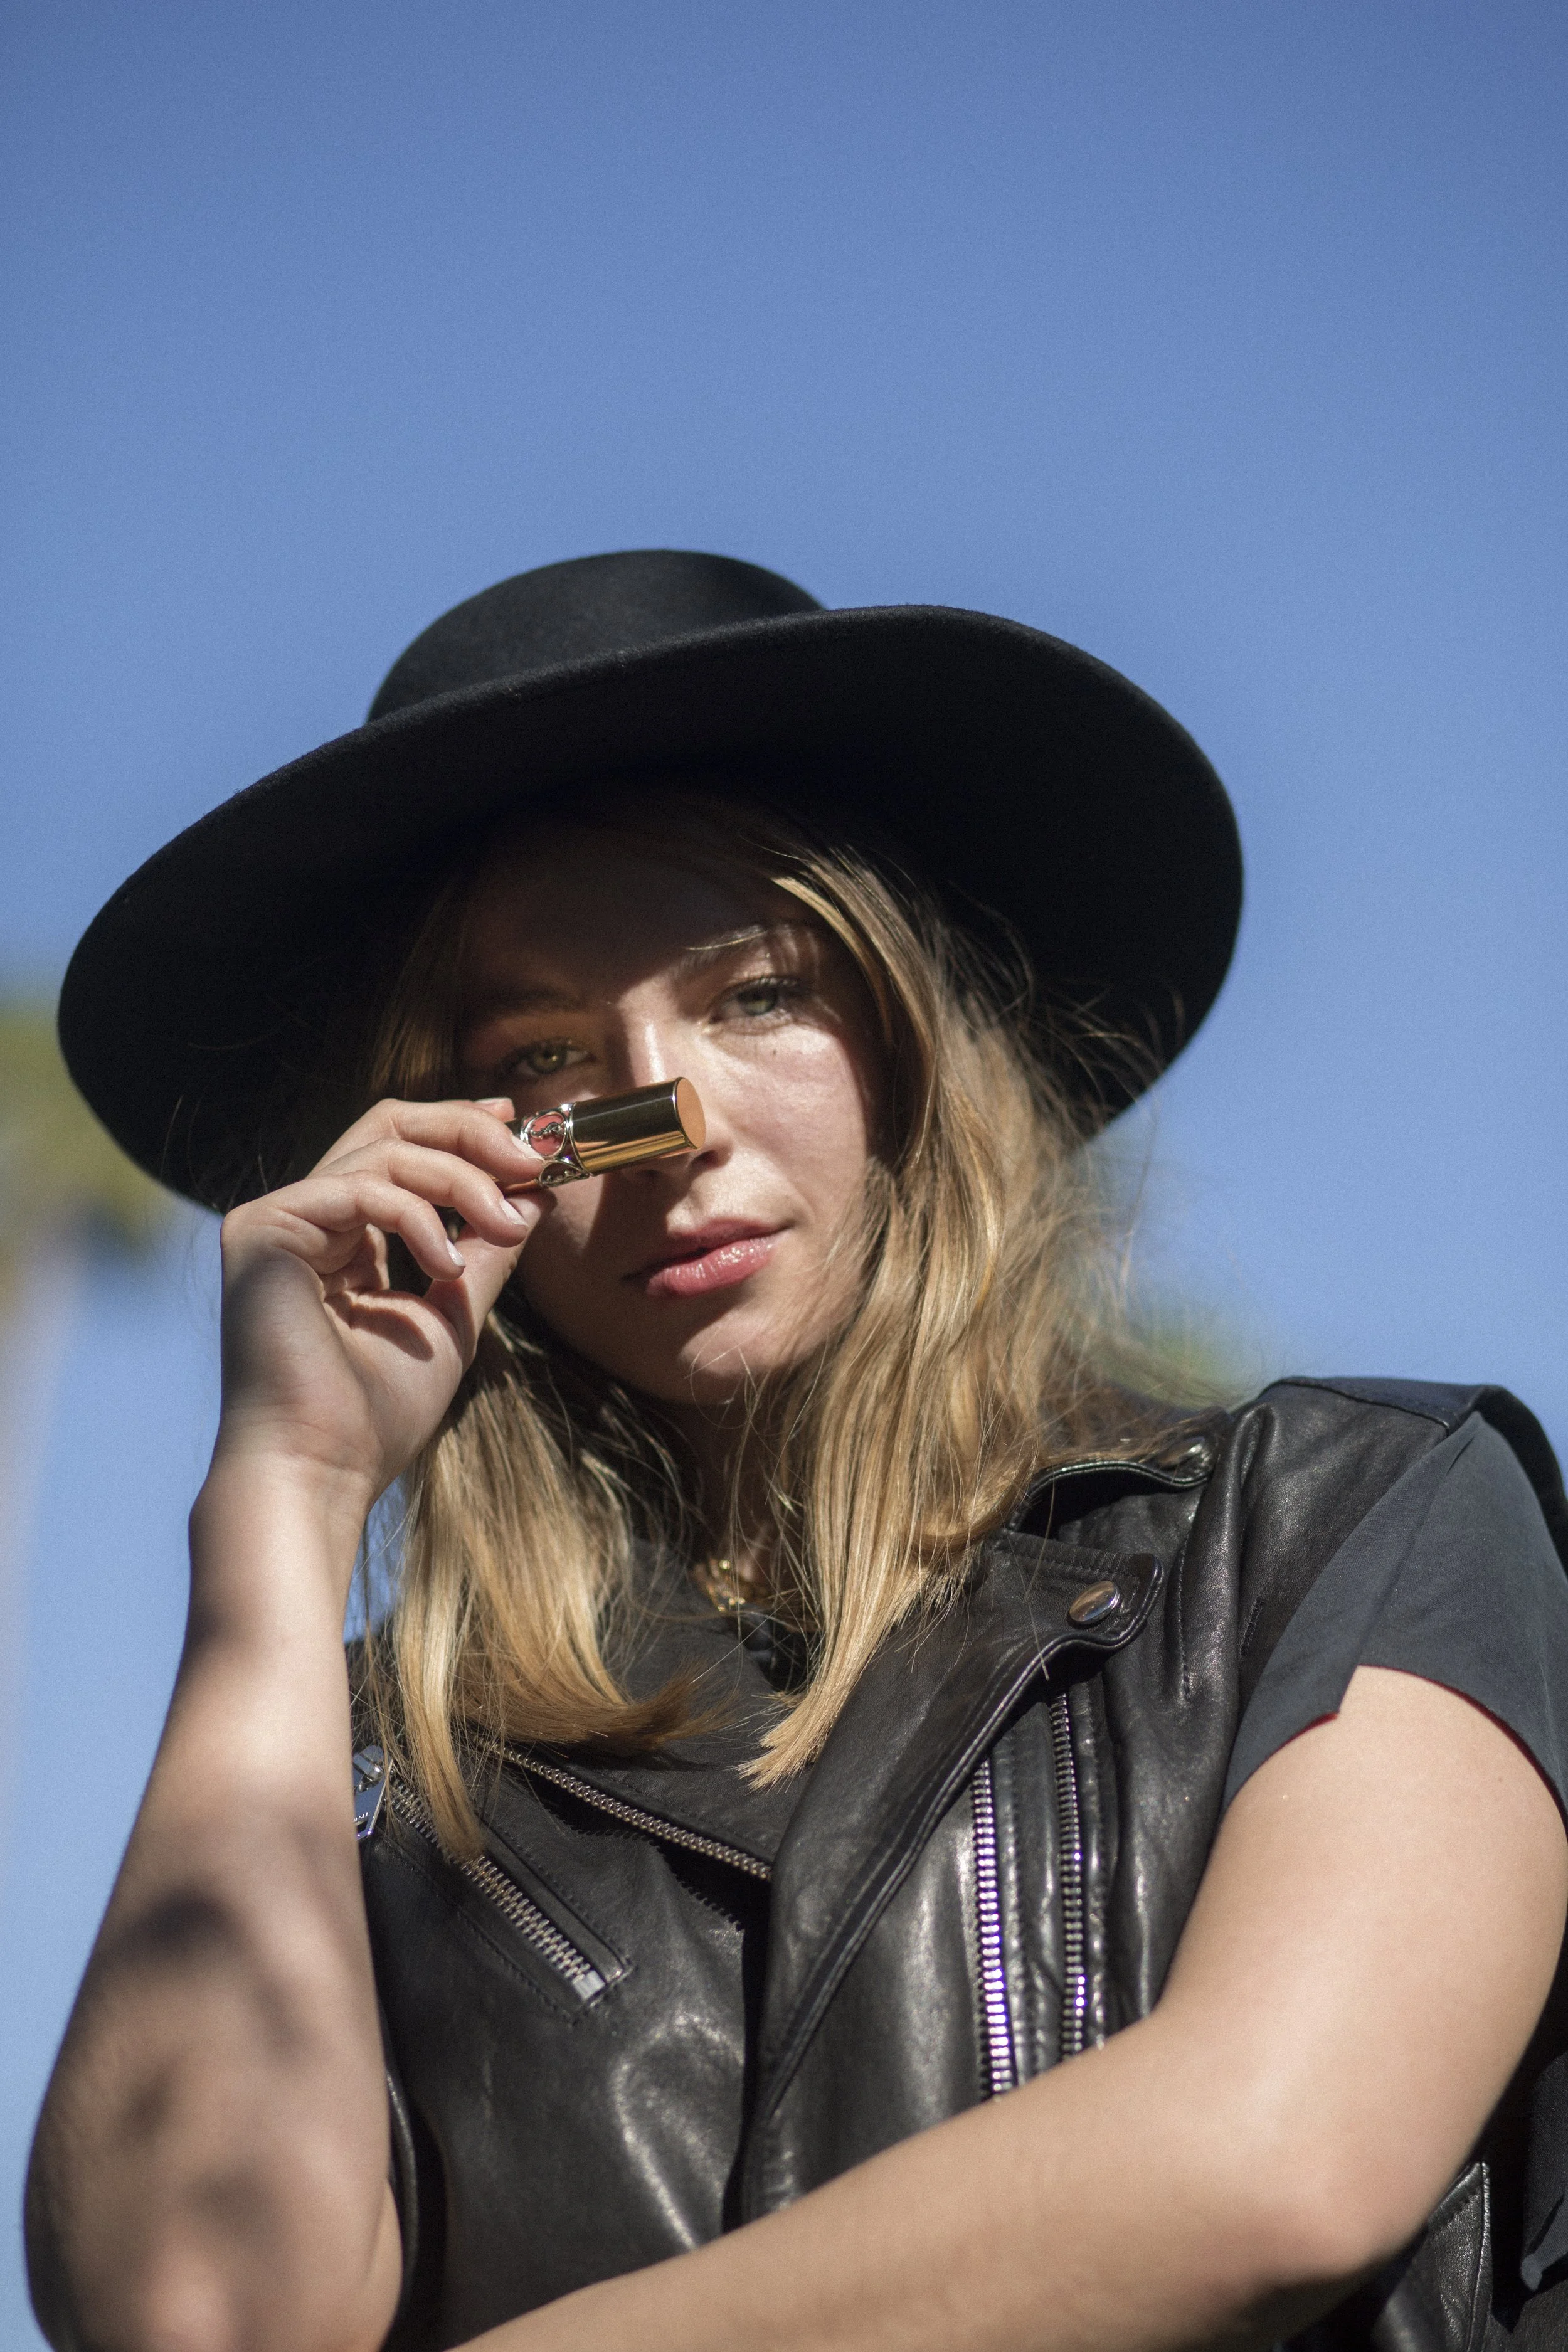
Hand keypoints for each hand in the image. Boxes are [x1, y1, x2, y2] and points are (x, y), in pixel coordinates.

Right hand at [213, 1097, 546, 1505]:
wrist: (324, 1468)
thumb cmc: (379, 1414)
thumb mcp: (452, 1316)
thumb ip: (484, 1253)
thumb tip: (532, 1197)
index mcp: (344, 1237)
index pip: (403, 1149)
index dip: (466, 1131)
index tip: (531, 1142)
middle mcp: (306, 1218)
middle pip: (388, 1124)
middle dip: (470, 1132)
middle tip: (531, 1159)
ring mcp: (279, 1220)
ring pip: (383, 1150)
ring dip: (462, 1180)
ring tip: (505, 1225)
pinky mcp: (263, 1229)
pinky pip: (357, 1188)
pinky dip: (417, 1218)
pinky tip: (445, 1267)